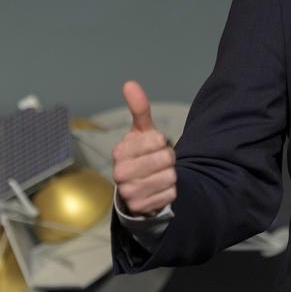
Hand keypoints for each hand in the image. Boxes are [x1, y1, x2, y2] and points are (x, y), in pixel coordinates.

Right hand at [111, 81, 176, 216]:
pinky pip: (170, 194)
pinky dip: (170, 191)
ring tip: (159, 175)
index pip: (157, 139)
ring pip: (169, 177)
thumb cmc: (140, 156)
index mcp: (119, 152)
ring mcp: (129, 192)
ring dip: (170, 175)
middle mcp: (120, 173)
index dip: (162, 142)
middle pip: (165, 159)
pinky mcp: (141, 208)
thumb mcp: (141, 132)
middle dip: (168, 159)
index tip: (155, 146)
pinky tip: (159, 190)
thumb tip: (130, 83)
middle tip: (159, 162)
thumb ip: (139, 109)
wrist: (137, 190)